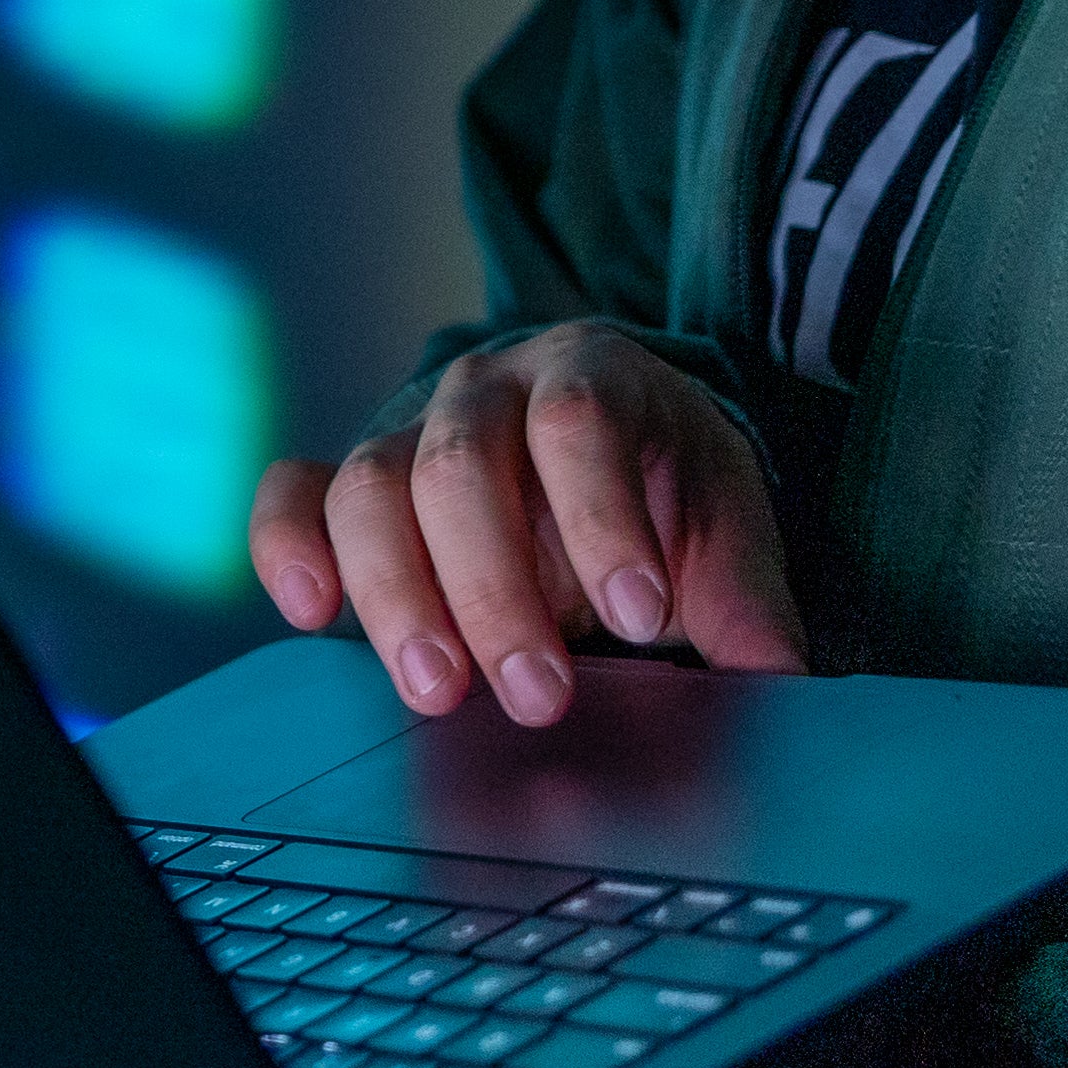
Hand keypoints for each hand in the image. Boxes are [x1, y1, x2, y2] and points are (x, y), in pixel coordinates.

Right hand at [247, 322, 804, 725]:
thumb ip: (744, 598)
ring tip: (438, 691)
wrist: (586, 441)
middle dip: (495, 589)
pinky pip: (292, 495)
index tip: (640, 621)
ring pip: (371, 489)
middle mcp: (483, 387)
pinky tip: (311, 615)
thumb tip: (780, 682)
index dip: (602, 521)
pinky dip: (287, 550)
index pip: (579, 425)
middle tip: (538, 695)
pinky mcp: (344, 479)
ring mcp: (404, 426)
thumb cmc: (656, 484)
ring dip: (398, 596)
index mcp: (586, 372)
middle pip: (461, 466)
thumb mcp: (720, 521)